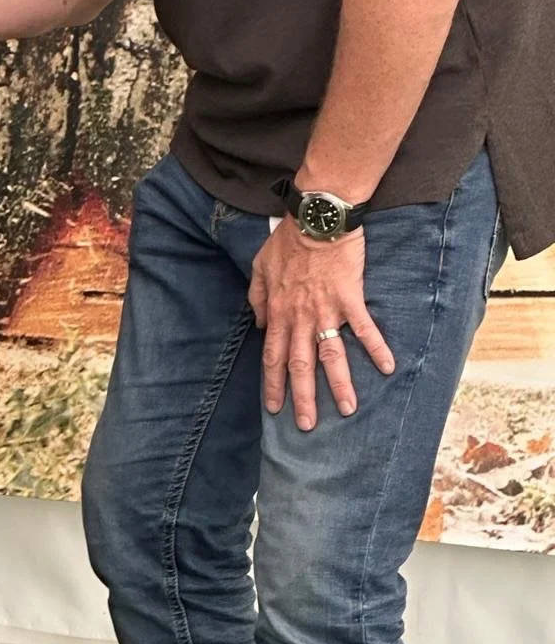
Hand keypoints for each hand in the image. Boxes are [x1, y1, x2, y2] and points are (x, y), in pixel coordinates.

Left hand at [249, 219, 393, 430]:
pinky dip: (376, 348)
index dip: (273, 383)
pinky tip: (387, 367)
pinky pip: (364, 328)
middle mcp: (300, 316)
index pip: (272, 356)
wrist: (316, 218)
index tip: (274, 407)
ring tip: (347, 410)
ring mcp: (325, 309)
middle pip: (300, 365)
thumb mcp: (259, 266)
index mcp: (278, 311)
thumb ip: (256, 297)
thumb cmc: (288, 240)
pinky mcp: (350, 299)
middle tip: (306, 426)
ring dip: (339, 385)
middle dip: (302, 398)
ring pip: (331, 355)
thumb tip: (257, 324)